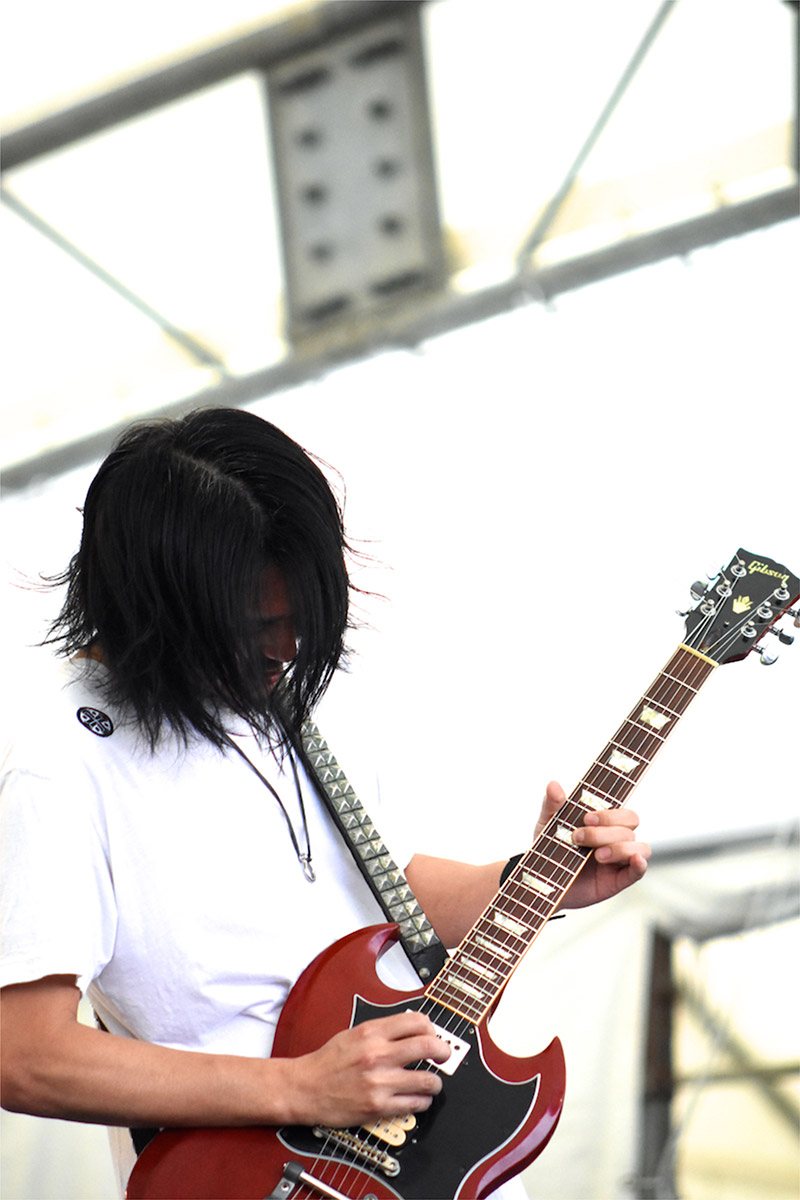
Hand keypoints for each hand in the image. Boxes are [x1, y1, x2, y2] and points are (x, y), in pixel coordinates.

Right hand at [287, 1012, 449, 1126]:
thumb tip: (410, 1028)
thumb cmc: (328, 1062)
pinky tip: (417, 1099)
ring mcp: (380, 1081)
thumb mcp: (354, 1033)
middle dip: (443, 1051)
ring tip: (432, 1082)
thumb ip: (382, 1030)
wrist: (306, 1088)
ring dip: (435, 1082)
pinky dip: (422, 1102)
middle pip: (427, 1045)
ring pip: (427, 1079)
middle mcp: (378, 1054)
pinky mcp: (378, 1106)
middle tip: (444, 1055)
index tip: (433, 1035)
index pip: (416, 1021)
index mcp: (372, 1032)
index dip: (431, 1027)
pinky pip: (414, 1104)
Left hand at [535, 781, 650, 908]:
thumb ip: (552, 804)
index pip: (622, 811)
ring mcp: (619, 858)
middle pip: (629, 826)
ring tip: (597, 855)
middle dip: (604, 831)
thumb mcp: (547, 824)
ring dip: (619, 848)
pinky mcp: (618, 880)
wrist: (542, 879)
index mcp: (604, 821)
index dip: (609, 814)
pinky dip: (641, 864)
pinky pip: (639, 871)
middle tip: (578, 838)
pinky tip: (635, 860)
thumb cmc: (550, 848)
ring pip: (638, 846)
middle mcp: (616, 837)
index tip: (587, 818)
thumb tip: (554, 785)